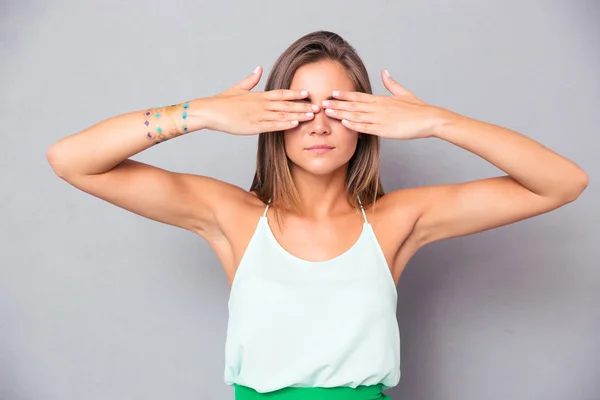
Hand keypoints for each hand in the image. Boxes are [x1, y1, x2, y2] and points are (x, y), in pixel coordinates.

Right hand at [201, 66, 319, 134]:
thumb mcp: (238, 88)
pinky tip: (295, 125)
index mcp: (259, 96)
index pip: (281, 93)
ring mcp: (258, 115)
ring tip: (312, 116)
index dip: (295, 93)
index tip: (307, 93)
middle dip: (303, 106)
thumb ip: (251, 80)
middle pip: (286, 104)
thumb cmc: (223, 101)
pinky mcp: (253, 126)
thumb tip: (258, 68)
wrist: (210, 111)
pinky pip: (272, 125)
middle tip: (318, 106)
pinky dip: (285, 124)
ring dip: (298, 115)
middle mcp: (261, 104)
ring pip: (282, 115)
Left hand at [320, 70, 449, 139]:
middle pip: (353, 105)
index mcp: (381, 100)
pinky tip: (344, 124)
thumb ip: (391, 83)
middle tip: (321, 103)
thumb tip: (385, 71)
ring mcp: (380, 118)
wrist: (429, 118)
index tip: (332, 93)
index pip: (359, 96)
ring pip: (356, 115)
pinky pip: (366, 128)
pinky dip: (355, 125)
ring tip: (327, 112)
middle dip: (337, 104)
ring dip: (341, 114)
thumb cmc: (418, 109)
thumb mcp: (403, 93)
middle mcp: (378, 107)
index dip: (344, 95)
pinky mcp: (385, 130)